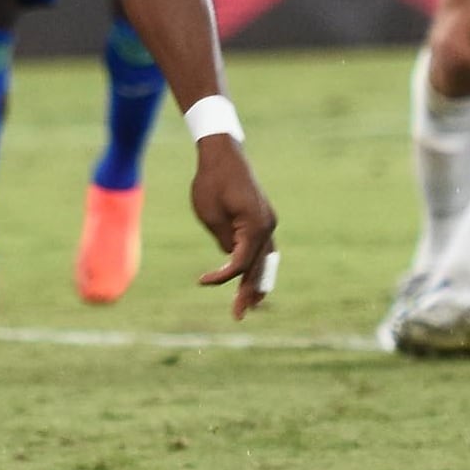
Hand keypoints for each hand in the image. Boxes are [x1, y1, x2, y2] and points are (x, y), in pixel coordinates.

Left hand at [188, 138, 276, 318]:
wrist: (223, 153)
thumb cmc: (211, 181)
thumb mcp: (210, 215)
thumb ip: (223, 241)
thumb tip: (233, 258)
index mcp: (255, 226)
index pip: (241, 263)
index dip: (222, 278)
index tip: (201, 281)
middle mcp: (268, 225)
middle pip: (259, 267)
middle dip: (249, 293)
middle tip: (238, 316)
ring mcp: (268, 221)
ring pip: (266, 260)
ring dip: (258, 282)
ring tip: (251, 304)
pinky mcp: (263, 218)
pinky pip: (263, 248)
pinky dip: (257, 264)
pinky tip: (251, 279)